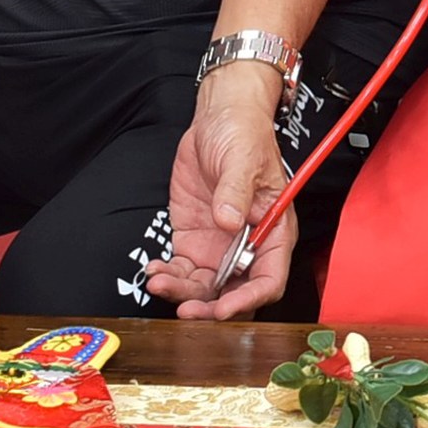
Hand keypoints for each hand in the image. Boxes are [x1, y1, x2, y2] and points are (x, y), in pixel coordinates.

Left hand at [143, 62, 294, 317]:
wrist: (218, 118)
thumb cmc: (243, 134)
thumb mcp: (243, 159)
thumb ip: (236, 191)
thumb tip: (228, 221)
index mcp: (274, 230)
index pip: (269, 278)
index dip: (248, 298)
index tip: (222, 307)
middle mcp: (248, 245)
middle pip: (234, 291)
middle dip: (209, 306)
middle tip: (183, 308)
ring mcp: (219, 245)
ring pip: (204, 288)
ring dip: (182, 294)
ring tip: (158, 281)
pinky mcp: (194, 240)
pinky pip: (182, 271)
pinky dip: (167, 278)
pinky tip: (153, 270)